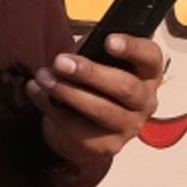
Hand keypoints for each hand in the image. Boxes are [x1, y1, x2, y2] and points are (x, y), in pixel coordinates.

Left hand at [25, 33, 167, 171]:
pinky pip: (78, 127)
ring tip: (43, 77)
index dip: (132, 48)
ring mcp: (129, 127)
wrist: (85, 128)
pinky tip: (35, 91)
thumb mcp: (98, 62)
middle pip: (125, 86)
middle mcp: (146, 101)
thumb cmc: (95, 84)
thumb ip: (93, 52)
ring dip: (68, 91)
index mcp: (148, 73)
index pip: (151, 57)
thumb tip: (71, 53)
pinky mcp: (107, 146)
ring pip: (101, 110)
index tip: (108, 40)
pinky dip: (50, 107)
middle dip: (90, 72)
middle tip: (60, 61)